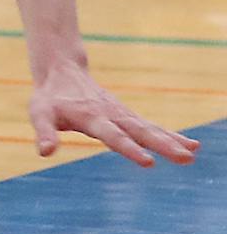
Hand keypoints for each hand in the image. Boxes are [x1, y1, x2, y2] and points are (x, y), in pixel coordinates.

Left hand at [29, 60, 199, 166]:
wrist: (61, 71)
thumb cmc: (49, 97)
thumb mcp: (40, 112)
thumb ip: (44, 131)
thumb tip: (44, 152)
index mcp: (91, 117)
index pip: (113, 136)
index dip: (129, 148)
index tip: (149, 162)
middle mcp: (111, 115)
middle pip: (140, 131)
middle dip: (162, 145)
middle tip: (185, 158)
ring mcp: (122, 114)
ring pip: (150, 128)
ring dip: (171, 141)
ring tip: (193, 153)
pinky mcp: (128, 116)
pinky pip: (152, 127)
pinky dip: (171, 135)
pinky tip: (192, 146)